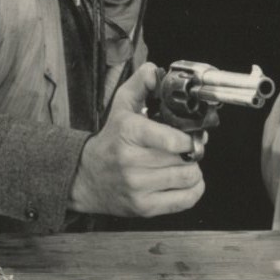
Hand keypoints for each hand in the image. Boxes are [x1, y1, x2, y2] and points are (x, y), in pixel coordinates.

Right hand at [70, 64, 205, 217]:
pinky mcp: (144, 207)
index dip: (188, 139)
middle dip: (191, 153)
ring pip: (188, 178)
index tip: (189, 137)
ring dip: (192, 170)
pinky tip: (183, 181)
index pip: (173, 141)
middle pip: (184, 159)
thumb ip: (140, 85)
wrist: (86, 177)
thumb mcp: (120, 107)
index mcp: (128, 132)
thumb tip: (155, 72)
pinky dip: (193, 190)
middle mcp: (131, 162)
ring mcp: (138, 187)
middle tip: (185, 150)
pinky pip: (186, 200)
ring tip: (181, 164)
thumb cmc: (110, 141)